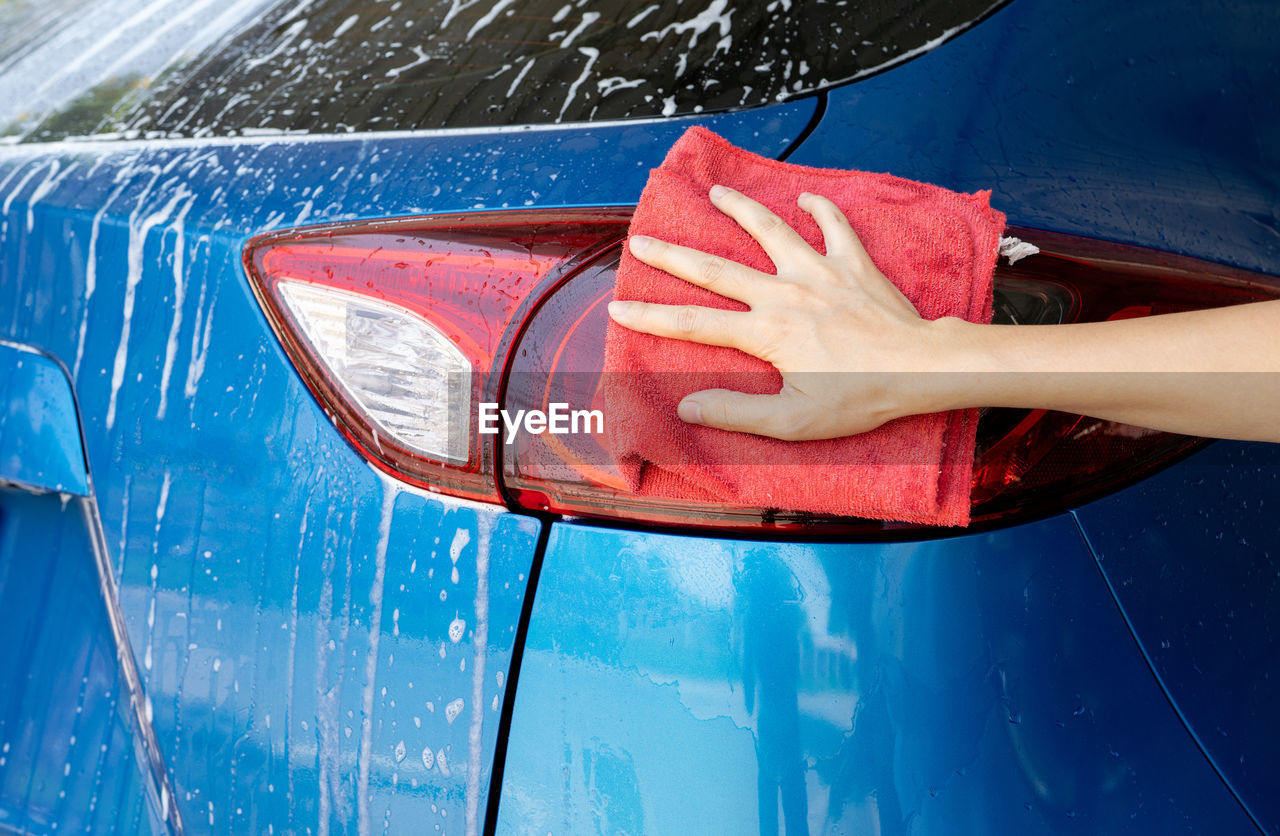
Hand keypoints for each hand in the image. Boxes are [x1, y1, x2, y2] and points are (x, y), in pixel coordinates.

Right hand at [607, 185, 963, 439]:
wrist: (920, 367)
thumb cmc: (859, 398)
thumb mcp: (793, 420)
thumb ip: (737, 412)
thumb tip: (688, 406)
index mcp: (766, 331)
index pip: (695, 323)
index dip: (652, 316)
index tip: (619, 307)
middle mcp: (785, 293)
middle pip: (717, 269)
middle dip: (673, 255)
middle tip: (641, 240)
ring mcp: (820, 272)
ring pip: (771, 230)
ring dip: (741, 210)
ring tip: (717, 194)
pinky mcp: (853, 264)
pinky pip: (834, 226)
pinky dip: (819, 208)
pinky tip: (806, 198)